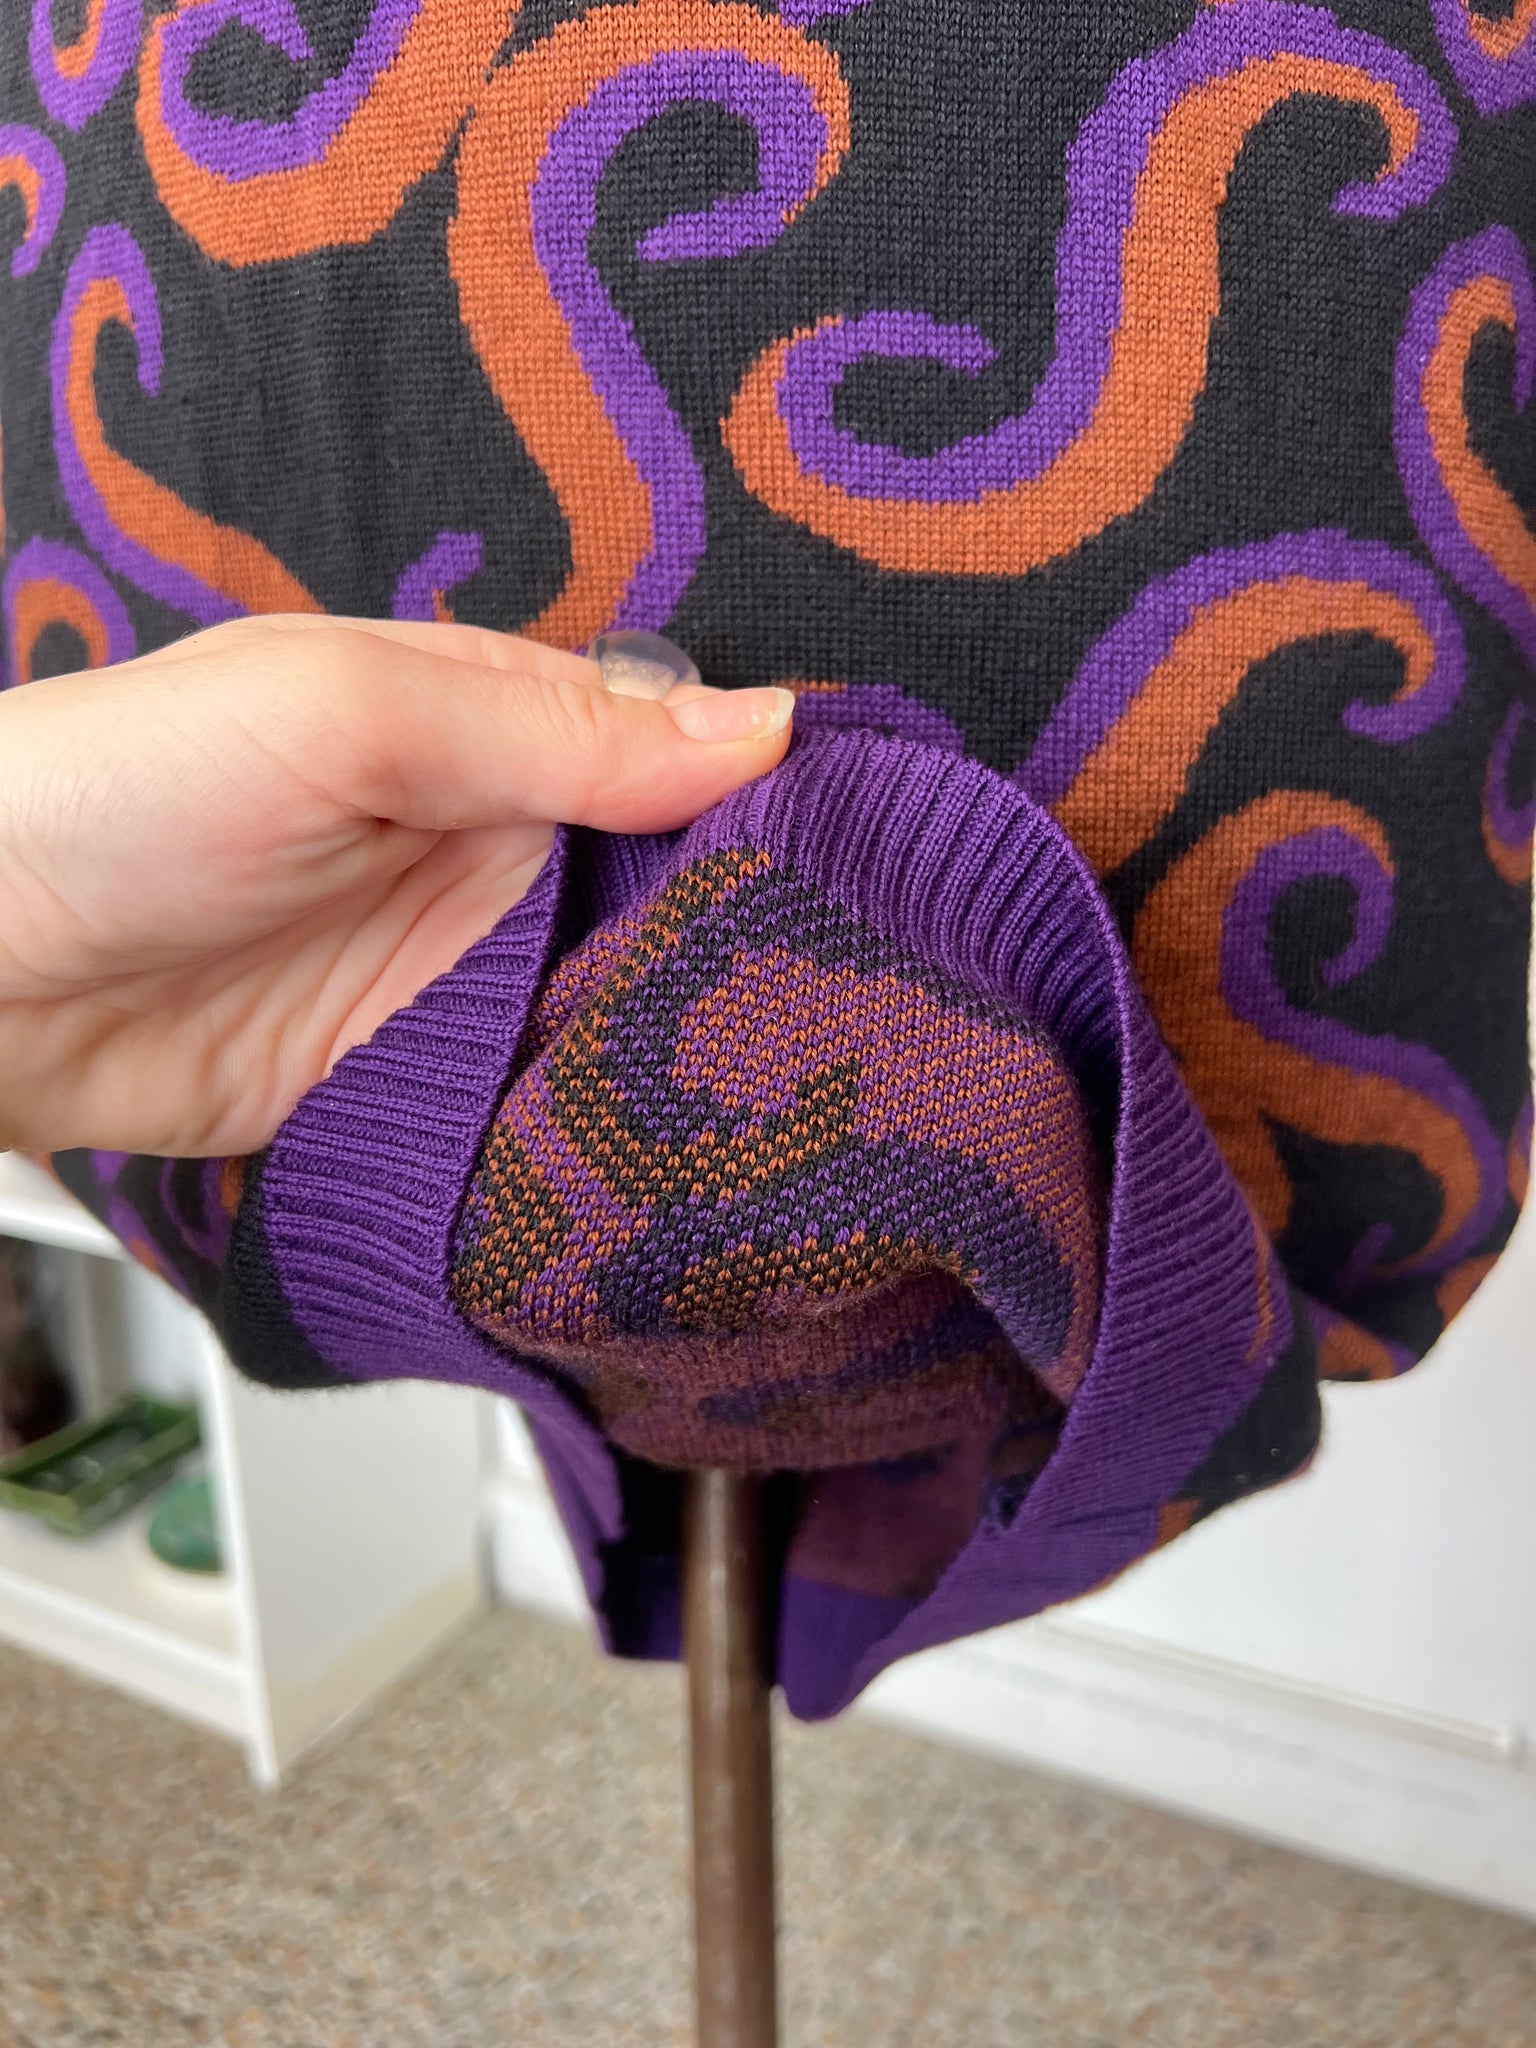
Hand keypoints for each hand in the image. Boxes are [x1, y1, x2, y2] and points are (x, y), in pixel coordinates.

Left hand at [0, 615, 793, 1156]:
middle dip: (760, 944)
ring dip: (697, 1045)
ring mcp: (466, 974)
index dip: (782, 807)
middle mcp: (499, 846)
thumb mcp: (346, 716)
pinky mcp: (429, 1083)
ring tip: (812, 1088)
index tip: (888, 870)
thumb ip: (552, 726)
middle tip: (872, 1003)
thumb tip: (764, 726)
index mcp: (496, 724)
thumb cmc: (119, 792)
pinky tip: (684, 1148)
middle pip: (680, 896)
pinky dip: (611, 1124)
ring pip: (634, 1010)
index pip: (687, 756)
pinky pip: (552, 1102)